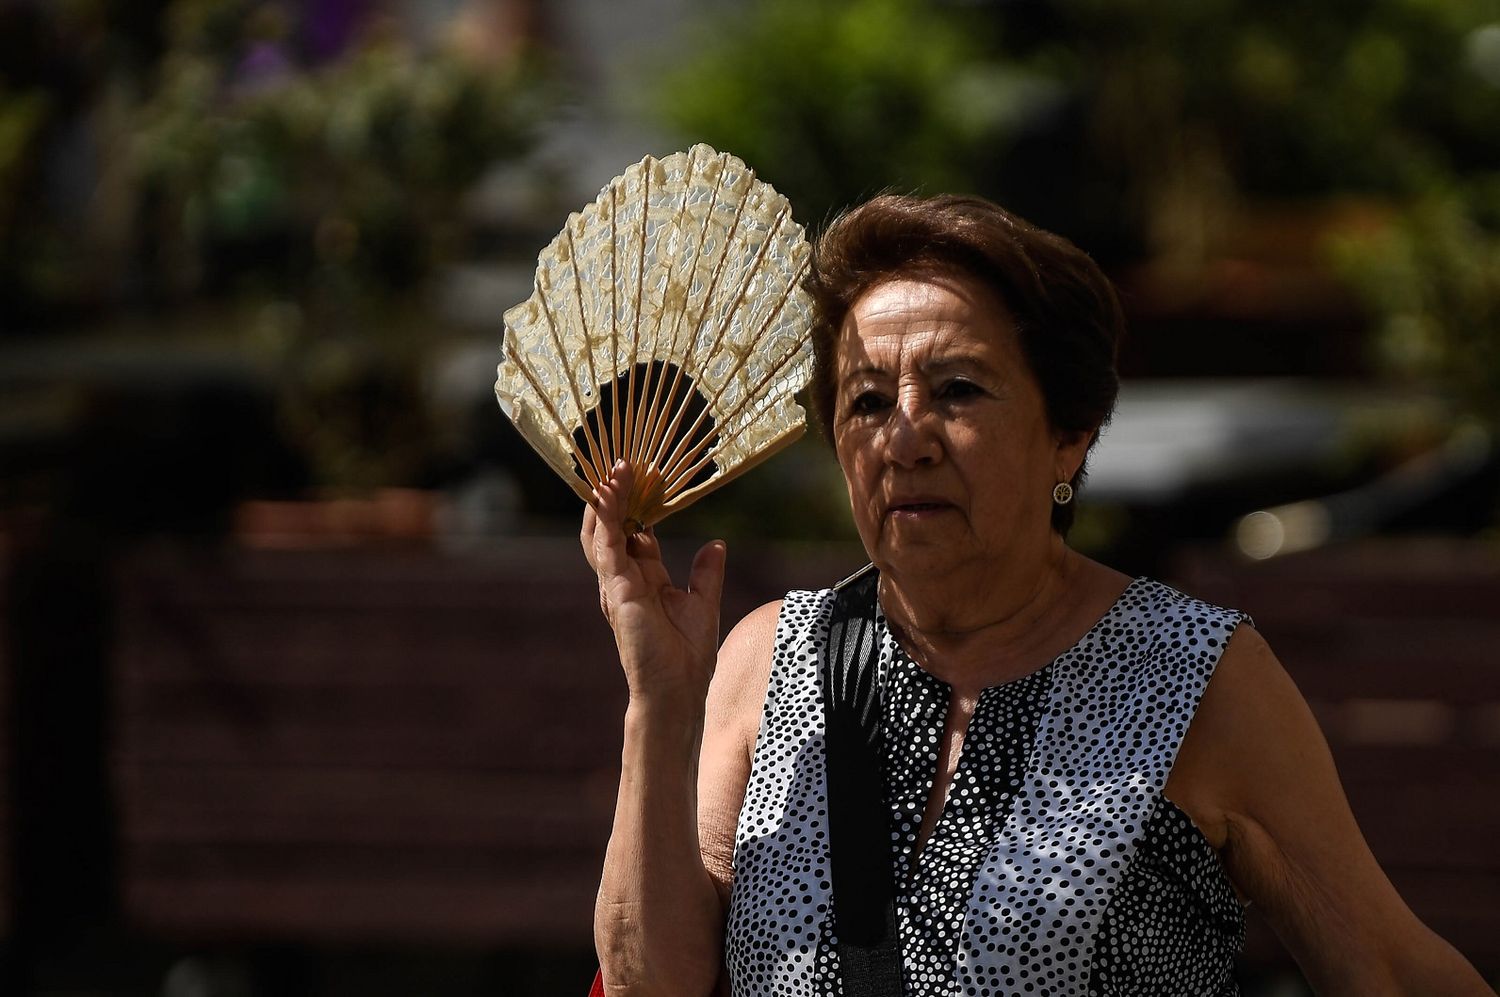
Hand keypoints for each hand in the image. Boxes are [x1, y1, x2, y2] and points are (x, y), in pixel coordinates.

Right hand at [581, 460, 727, 707]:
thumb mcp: (702, 603)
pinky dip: (605, 516)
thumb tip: (717, 545)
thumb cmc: (687, 656)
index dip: (639, 504)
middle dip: (616, 495)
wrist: (677, 690)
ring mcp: (616, 583)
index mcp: (645, 579)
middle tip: (624, 462)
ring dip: (606, 498)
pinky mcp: (616, 589)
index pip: (634, 532)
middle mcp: (625, 578)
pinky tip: (609, 492)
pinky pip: (605, 545)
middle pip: (612, 526)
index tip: (648, 475)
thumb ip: (705, 574)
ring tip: (614, 467)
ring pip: (601, 530)